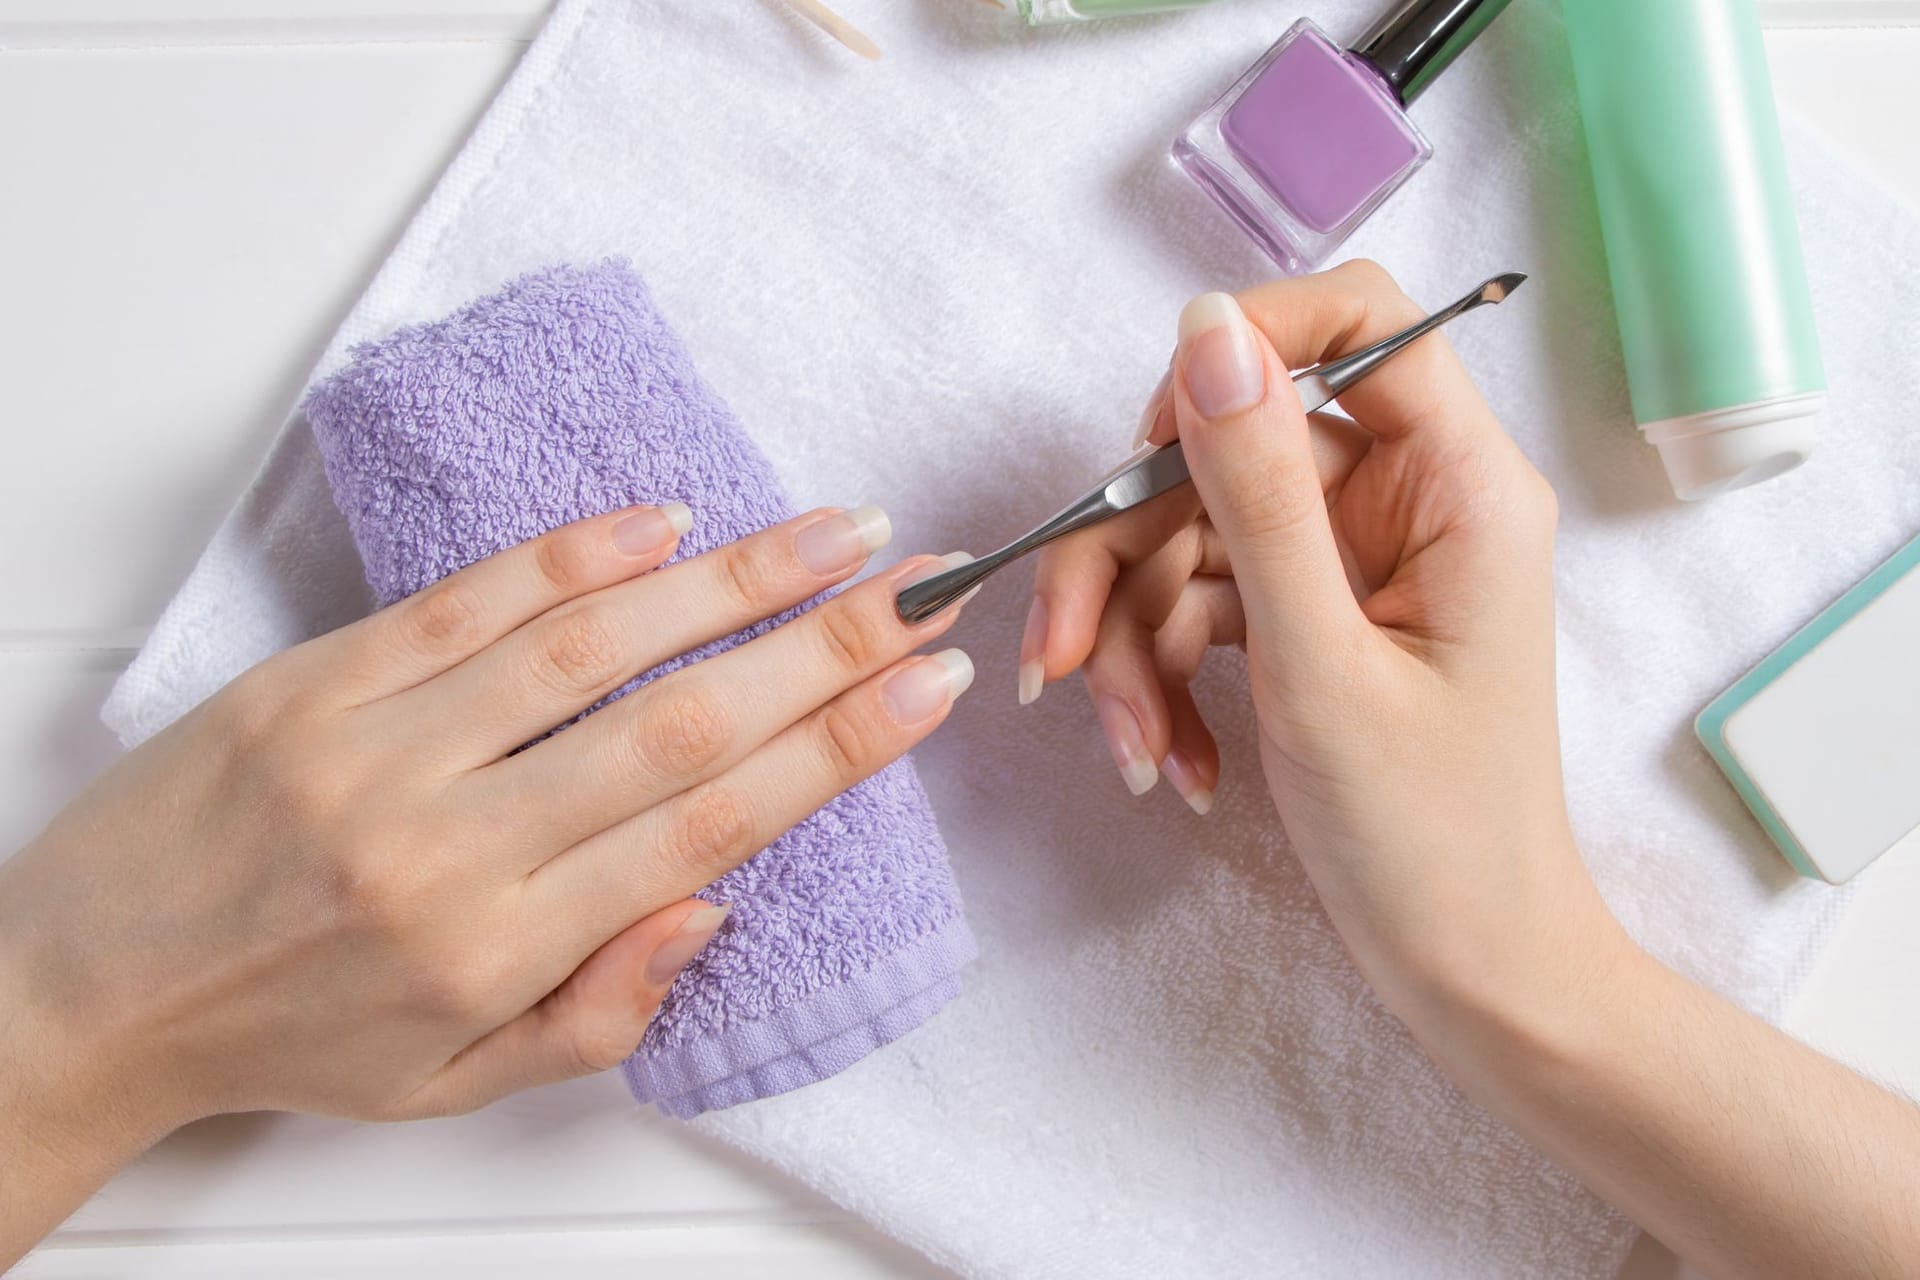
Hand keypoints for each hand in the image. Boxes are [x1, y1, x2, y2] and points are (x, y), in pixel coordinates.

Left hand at [0, 503, 971, 1258]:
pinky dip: (577, 553)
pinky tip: (669, 521)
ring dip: (728, 579)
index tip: (927, 683)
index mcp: (497, 943)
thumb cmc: (285, 1035)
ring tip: (829, 533)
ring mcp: (378, 743)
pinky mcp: (318, 676)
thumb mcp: (453, 1081)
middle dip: (824, 644)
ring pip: (589, 642)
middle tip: (921, 584)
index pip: (707, 821)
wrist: (81, 988)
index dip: (837, 744)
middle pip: (679, 720)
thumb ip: (598, 1009)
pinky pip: (468, 598)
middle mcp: (449, 836)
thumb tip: (709, 903)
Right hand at [1024, 261, 1618, 1020]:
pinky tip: (1174, 763)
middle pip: (1231, 449)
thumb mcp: (1319, 658)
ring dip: (1139, 643)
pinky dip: (1170, 677)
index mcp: (1458, 483)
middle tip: (1065, 660)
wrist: (1470, 973)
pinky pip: (1206, 603)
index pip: (1357, 321)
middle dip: (1132, 557)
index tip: (1147, 437)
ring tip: (1137, 751)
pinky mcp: (1315, 618)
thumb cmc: (1429, 835)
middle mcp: (1408, 501)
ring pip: (1197, 536)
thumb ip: (1255, 488)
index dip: (1241, 347)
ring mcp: (1356, 562)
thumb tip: (1205, 326)